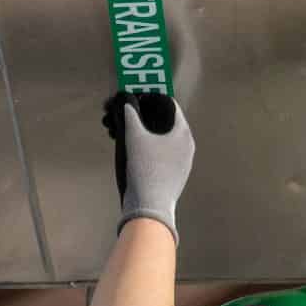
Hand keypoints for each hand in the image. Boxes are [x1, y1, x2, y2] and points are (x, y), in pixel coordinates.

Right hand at [103, 92, 193, 241]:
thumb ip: (130, 115)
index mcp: (183, 133)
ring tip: (118, 133)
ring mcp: (182, 162)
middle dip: (140, 116)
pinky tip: (128, 150)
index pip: (168, 104)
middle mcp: (187, 146)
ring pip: (160, 138)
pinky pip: (160, 153)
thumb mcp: (134, 138)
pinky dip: (145, 147)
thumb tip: (126, 102)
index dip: (148, 98)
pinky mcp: (173, 175)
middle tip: (119, 116)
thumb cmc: (144, 169)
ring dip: (140, 132)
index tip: (131, 98)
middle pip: (163, 121)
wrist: (149, 208)